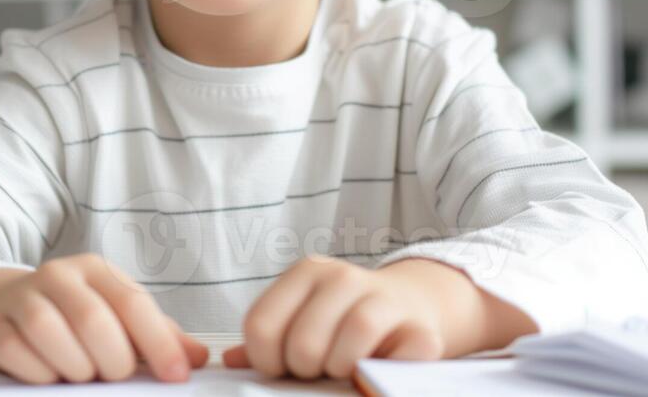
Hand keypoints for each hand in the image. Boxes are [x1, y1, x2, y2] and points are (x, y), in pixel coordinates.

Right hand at [0, 254, 208, 383]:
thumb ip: (158, 336)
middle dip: (113, 360)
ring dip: (75, 366)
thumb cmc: (74, 316)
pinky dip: (38, 373)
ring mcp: (22, 298)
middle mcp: (59, 276)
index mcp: (96, 271)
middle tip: (116, 376)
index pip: (133, 304)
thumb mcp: (118, 317)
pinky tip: (50, 374)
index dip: (159, 344)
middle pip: (92, 320)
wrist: (6, 307)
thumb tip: (197, 358)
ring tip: (83, 374)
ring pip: (49, 332)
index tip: (177, 376)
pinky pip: (16, 353)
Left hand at [222, 255, 534, 379]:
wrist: (414, 305)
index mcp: (306, 273)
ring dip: (341, 369)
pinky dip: (380, 373)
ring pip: (348, 342)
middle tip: (317, 370)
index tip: (281, 367)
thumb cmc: (344, 320)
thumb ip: (268, 337)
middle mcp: (342, 277)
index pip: (261, 327)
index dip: (265, 361)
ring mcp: (383, 298)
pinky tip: (374, 369)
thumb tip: (228, 361)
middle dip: (304, 370)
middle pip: (302, 343)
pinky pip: (396, 356)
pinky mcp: (419, 328)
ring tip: (343, 370)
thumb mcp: (303, 316)